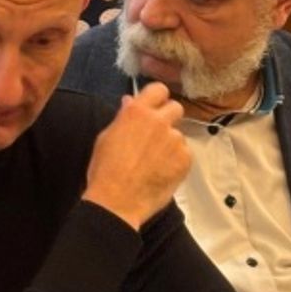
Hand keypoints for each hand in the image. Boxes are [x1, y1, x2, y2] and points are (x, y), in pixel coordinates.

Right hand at [82, 84, 191, 230]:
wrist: (117, 202)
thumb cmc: (105, 170)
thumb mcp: (106, 137)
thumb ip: (123, 117)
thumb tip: (130, 101)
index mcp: (137, 111)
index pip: (158, 89)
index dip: (157, 98)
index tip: (154, 107)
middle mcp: (159, 121)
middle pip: (176, 107)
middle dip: (169, 118)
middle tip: (158, 134)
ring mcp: (174, 140)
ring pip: (179, 134)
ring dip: (171, 144)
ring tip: (156, 162)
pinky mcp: (185, 159)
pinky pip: (184, 154)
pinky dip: (176, 161)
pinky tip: (162, 172)